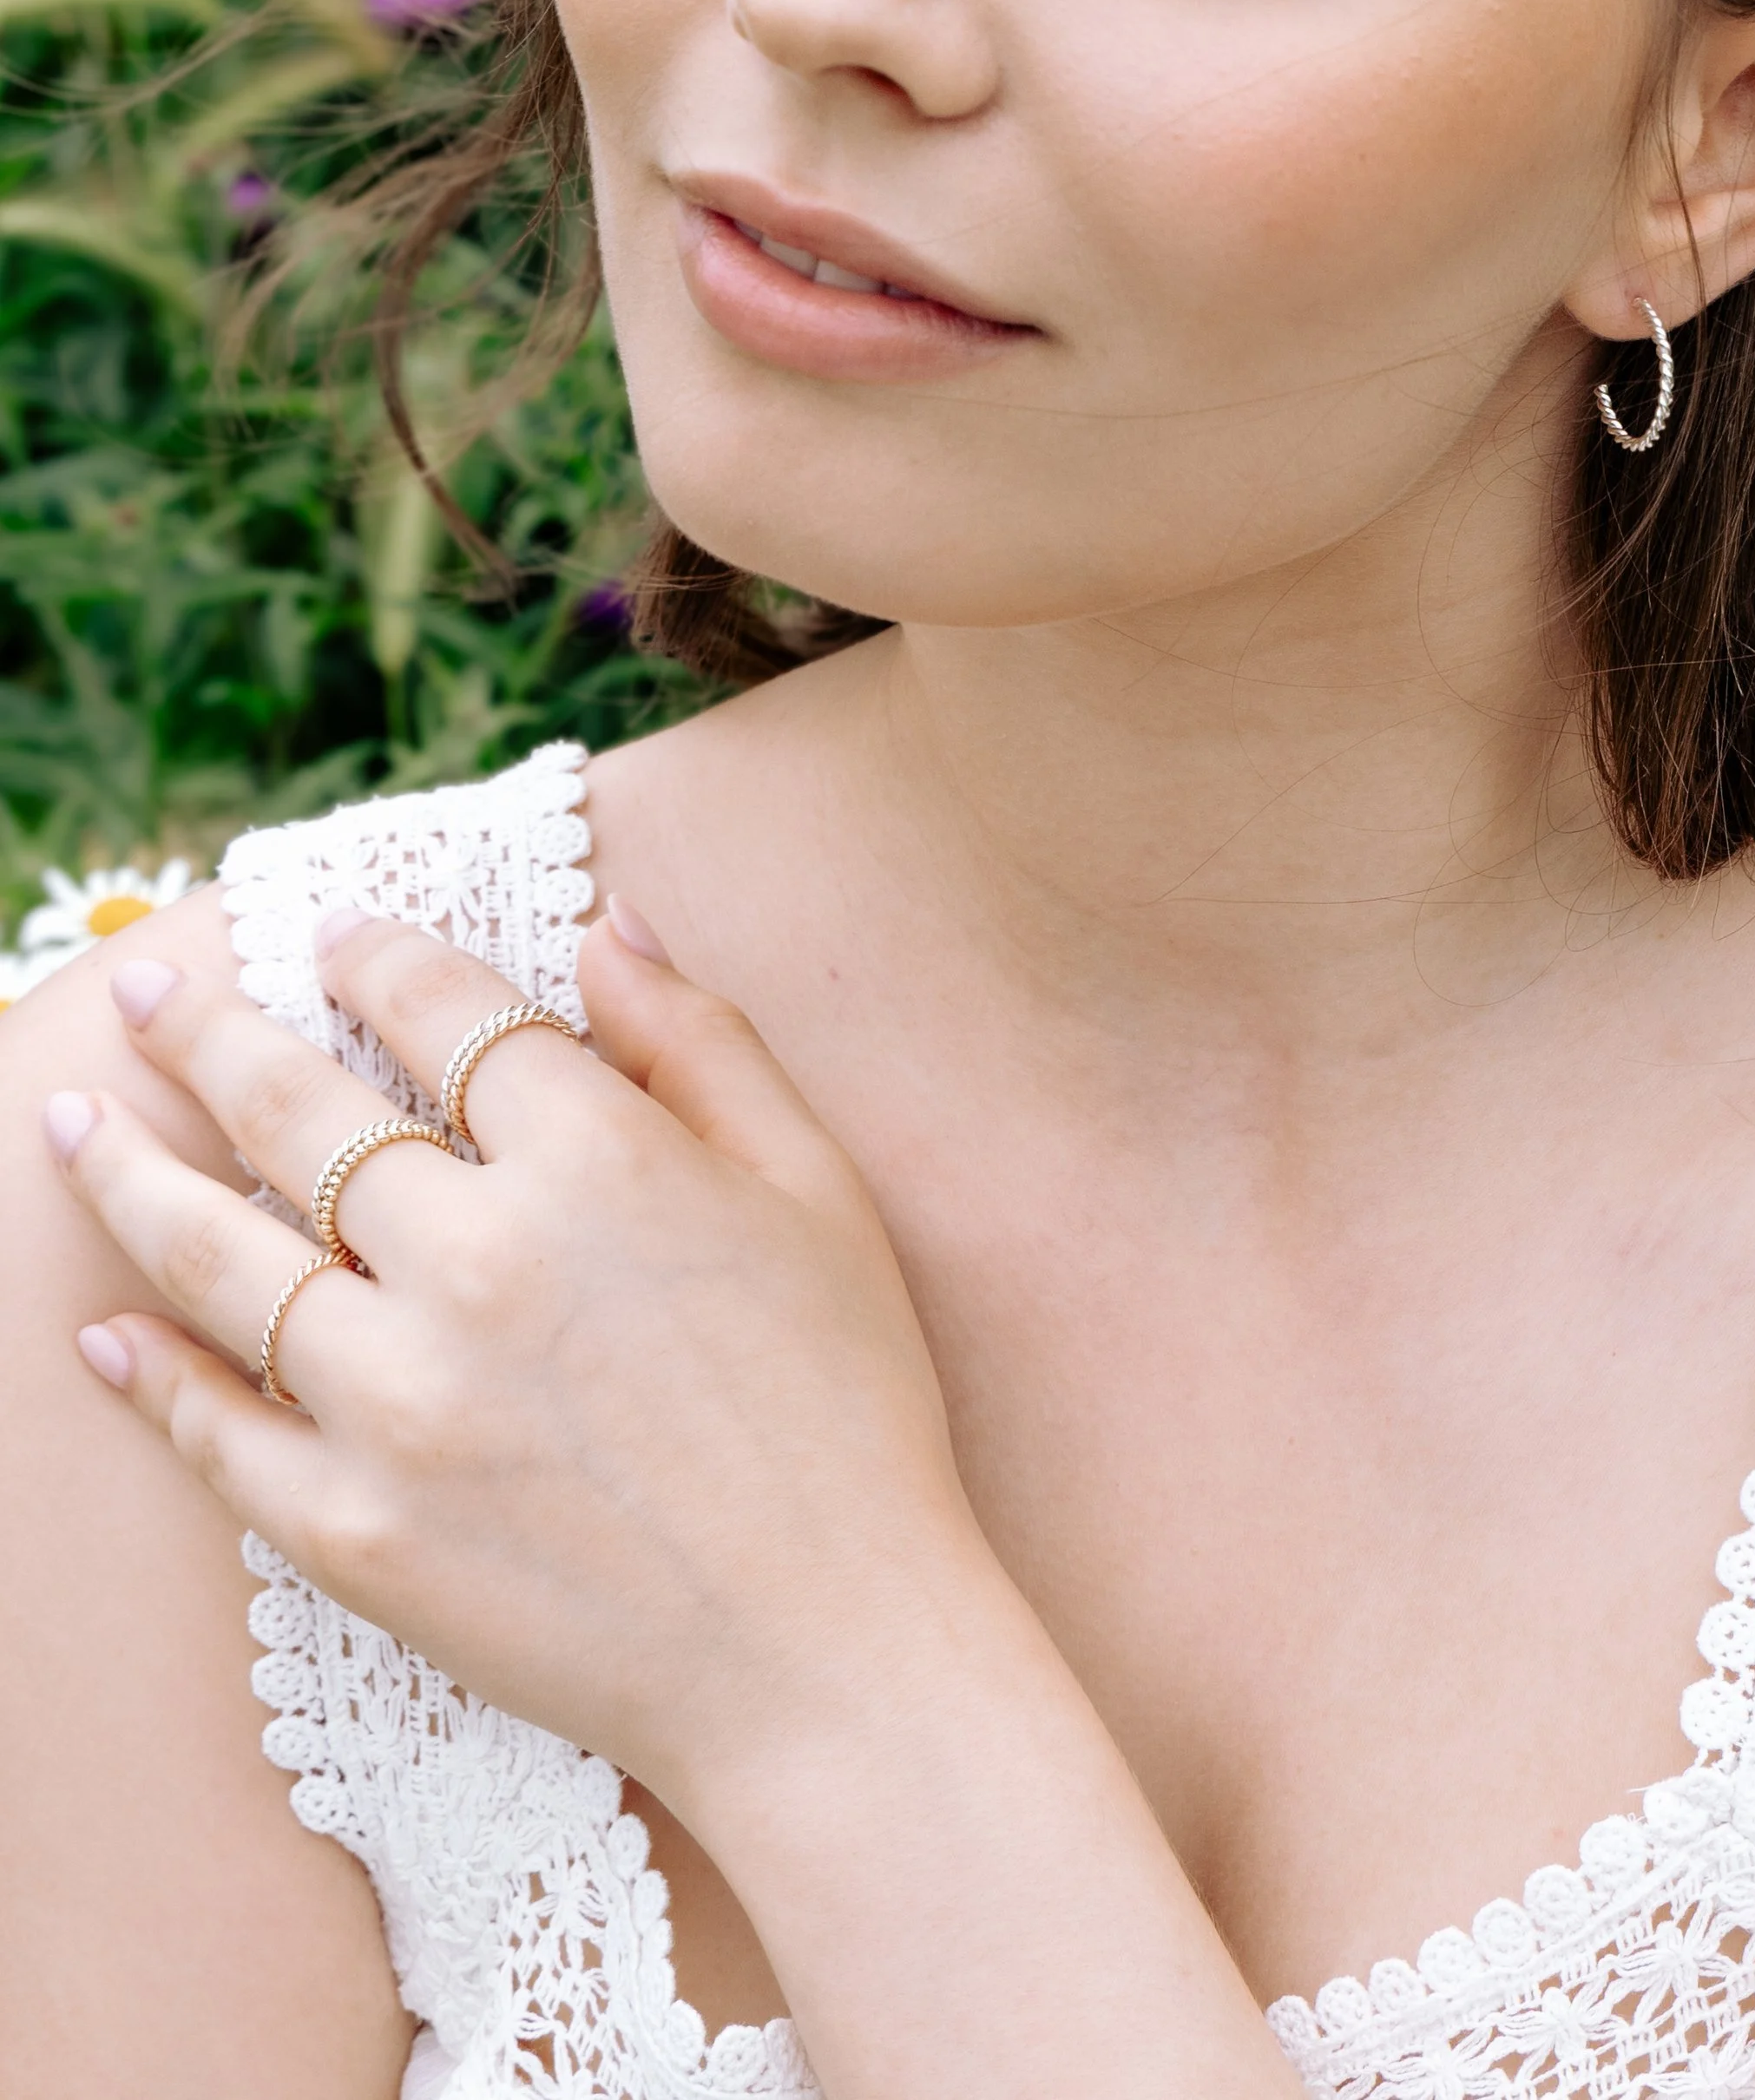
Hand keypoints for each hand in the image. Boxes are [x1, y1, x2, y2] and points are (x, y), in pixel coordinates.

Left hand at [44, 901, 985, 1802]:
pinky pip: (219, 1431)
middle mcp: (477, 1263)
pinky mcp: (356, 1532)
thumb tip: (608, 928)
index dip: (378, 958)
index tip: (337, 939)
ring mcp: (400, 1405)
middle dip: (204, 1029)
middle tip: (142, 989)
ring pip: (217, 1257)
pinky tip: (109, 1333)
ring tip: (71, 1126)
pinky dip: (152, 1376)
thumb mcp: (819, 1195)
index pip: (445, 1014)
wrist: (827, 1654)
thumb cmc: (850, 1408)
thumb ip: (707, 1047)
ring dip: (128, 1177)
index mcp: (601, 1163)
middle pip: (297, 1110)